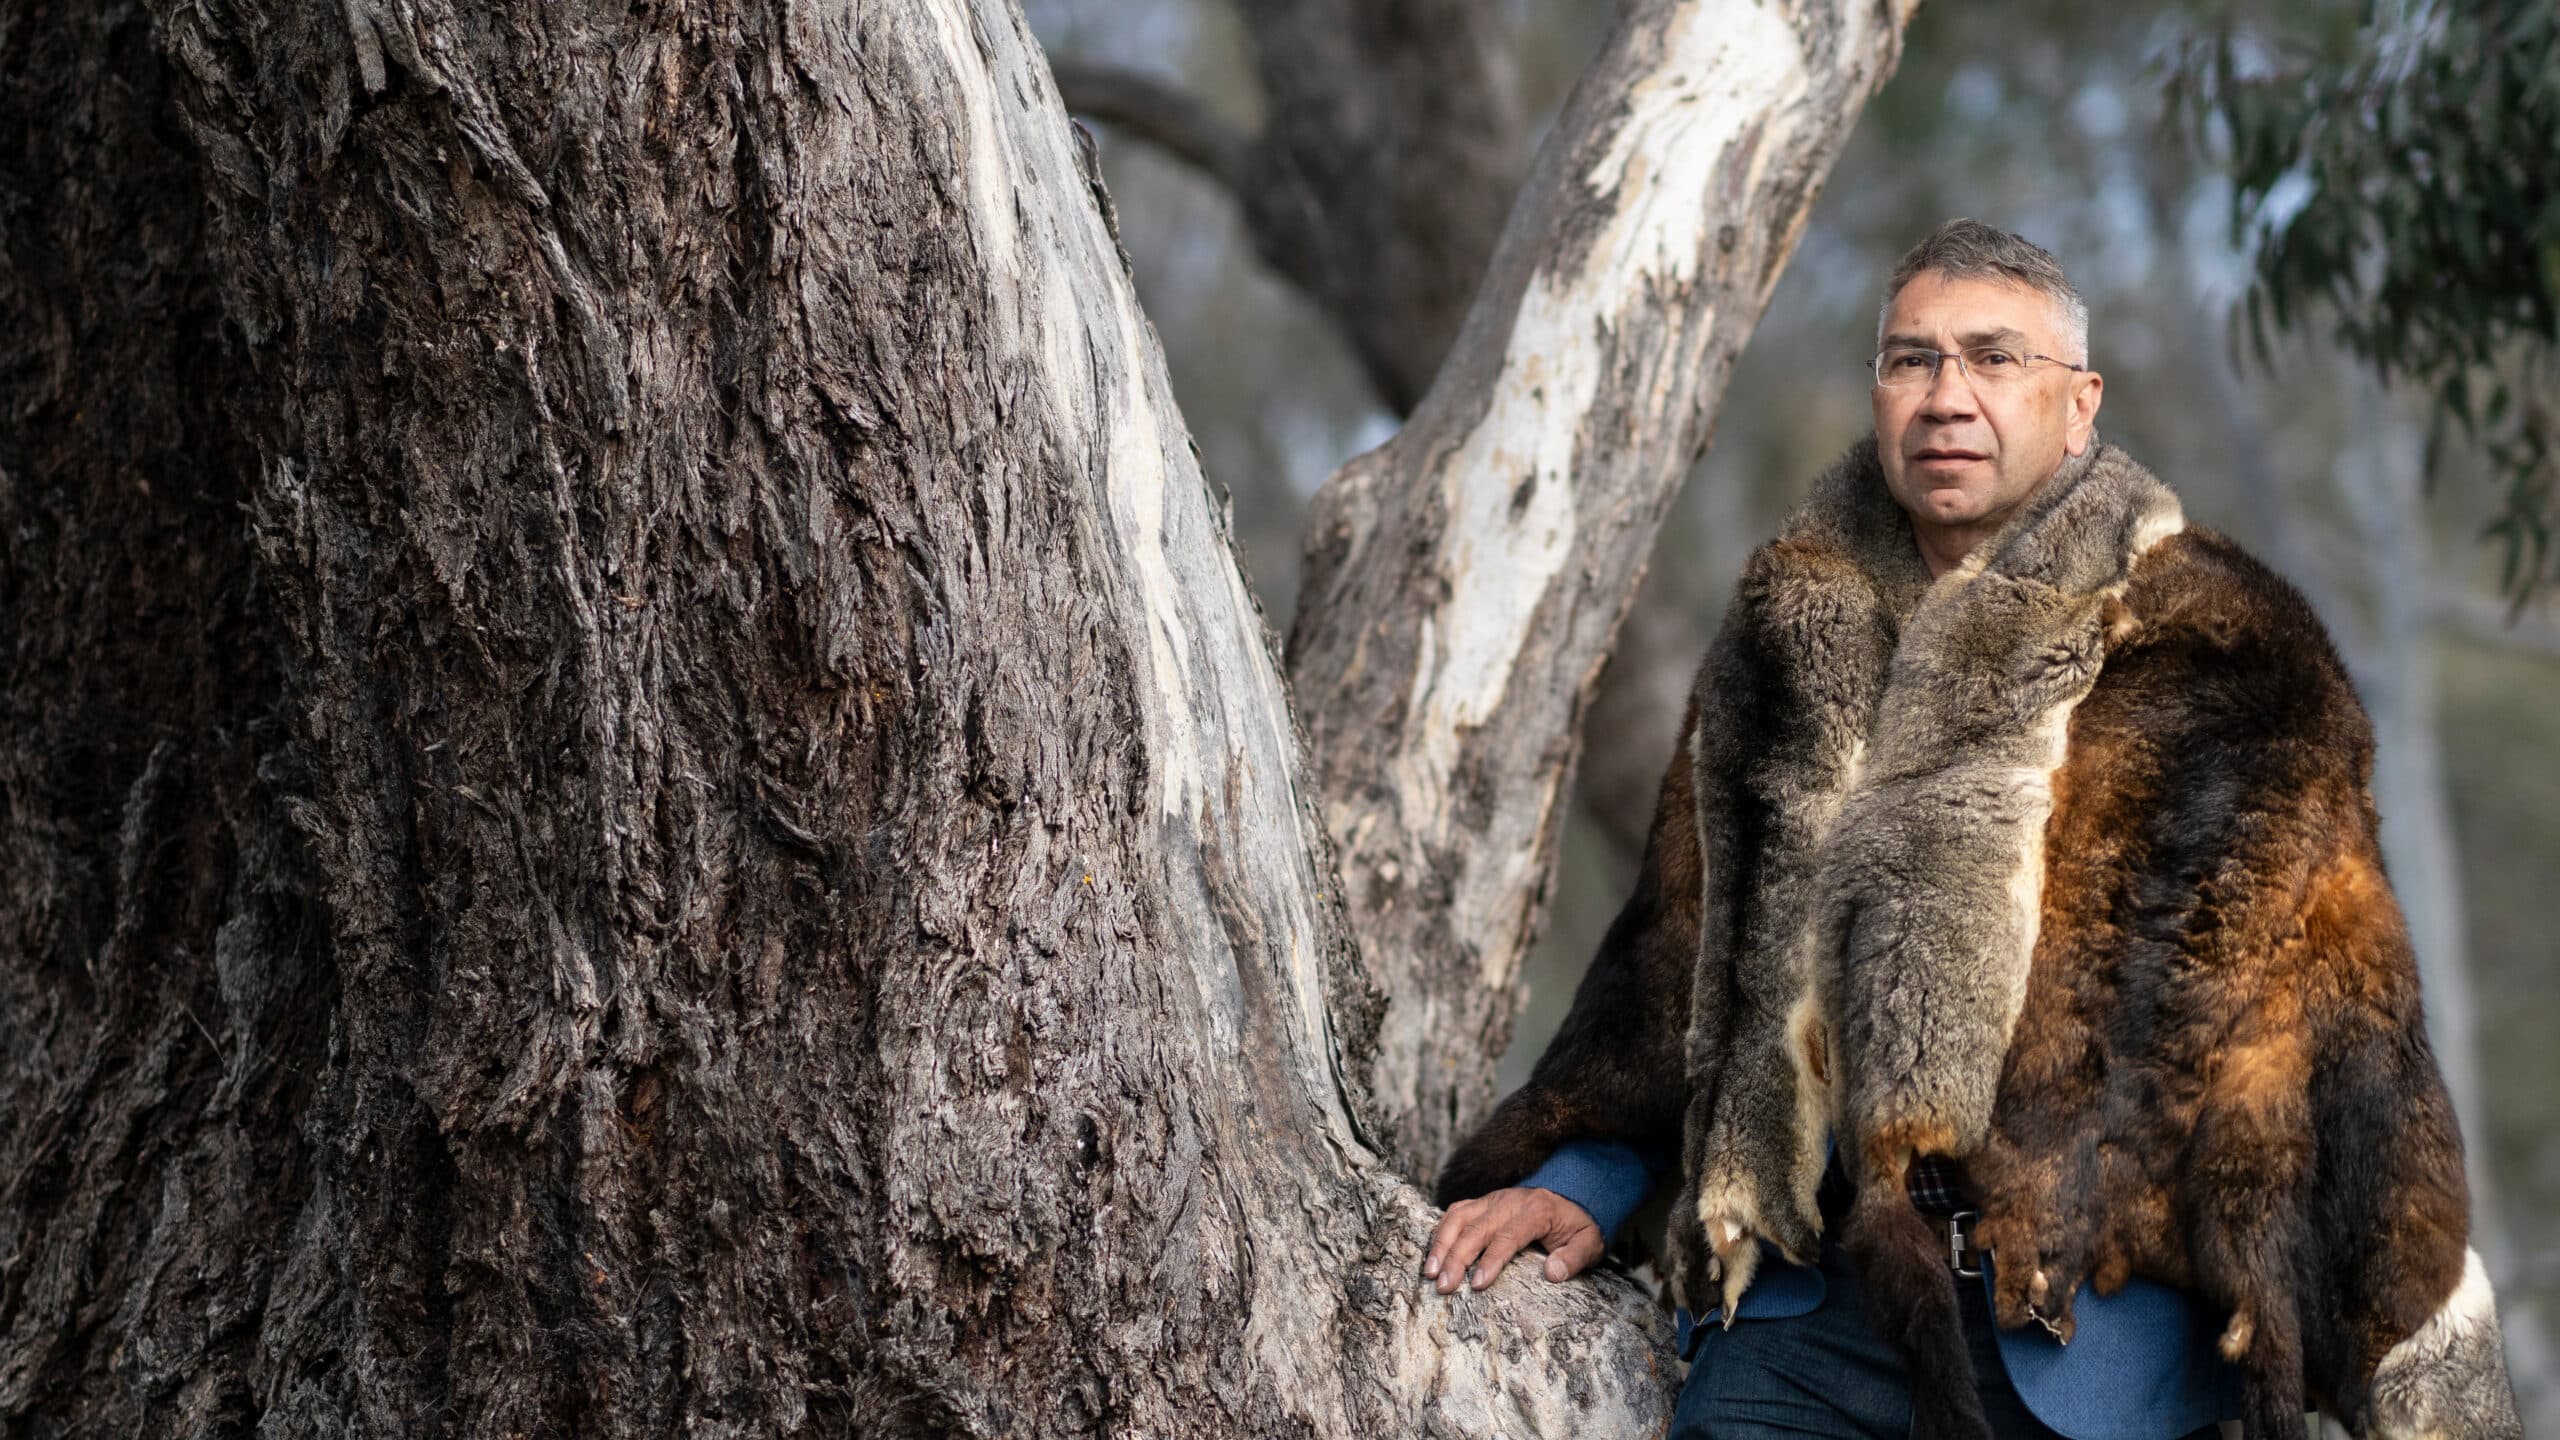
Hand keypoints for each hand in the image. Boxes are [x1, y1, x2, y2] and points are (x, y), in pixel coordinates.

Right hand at [1423, 1187, 1604, 1294]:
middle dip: (1457, 1258)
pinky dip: (1441, 1230)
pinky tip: (1433, 1252)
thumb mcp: (1589, 1242)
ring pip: (1459, 1217)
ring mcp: (1493, 1199)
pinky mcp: (1482, 1202)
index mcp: (1536, 1211)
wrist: (1574, 1193)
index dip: (1491, 1260)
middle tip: (1444, 1286)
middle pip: (1477, 1228)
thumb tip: (1553, 1273)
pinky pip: (1456, 1211)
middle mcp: (1509, 1201)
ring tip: (1430, 1272)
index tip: (1477, 1284)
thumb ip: (1573, 1257)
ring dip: (1442, 1244)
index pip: (1508, 1236)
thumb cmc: (1578, 1224)